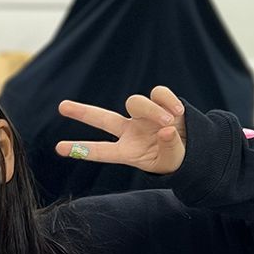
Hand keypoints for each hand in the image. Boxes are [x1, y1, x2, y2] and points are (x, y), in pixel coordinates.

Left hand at [56, 85, 186, 174]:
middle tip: (61, 107)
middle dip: (82, 112)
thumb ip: (169, 147)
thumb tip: (166, 129)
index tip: (58, 148)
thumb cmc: (176, 159)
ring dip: (153, 111)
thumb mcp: (172, 160)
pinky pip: (158, 93)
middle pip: (103, 118)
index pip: (101, 151)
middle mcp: (130, 131)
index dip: (81, 150)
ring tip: (169, 122)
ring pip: (136, 102)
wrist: (195, 149)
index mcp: (128, 152)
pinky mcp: (160, 103)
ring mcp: (143, 116)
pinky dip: (168, 101)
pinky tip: (178, 113)